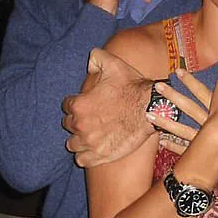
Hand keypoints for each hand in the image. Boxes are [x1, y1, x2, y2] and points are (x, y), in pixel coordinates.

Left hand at [62, 48, 155, 167]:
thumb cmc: (132, 87)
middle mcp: (81, 125)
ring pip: (72, 144)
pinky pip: (82, 160)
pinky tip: (92, 150)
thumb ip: (96, 57)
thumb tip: (89, 61)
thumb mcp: (113, 64)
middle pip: (68, 125)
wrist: (151, 108)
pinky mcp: (101, 155)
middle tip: (89, 119)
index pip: (66, 106)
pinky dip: (85, 156)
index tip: (85, 104)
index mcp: (79, 105)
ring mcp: (90, 142)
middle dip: (76, 121)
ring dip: (79, 140)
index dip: (75, 103)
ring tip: (89, 136)